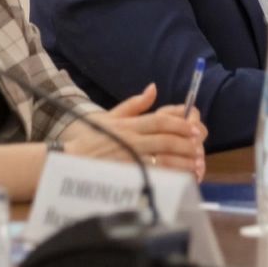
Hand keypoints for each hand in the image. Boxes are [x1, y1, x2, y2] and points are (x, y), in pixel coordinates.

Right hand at [62, 85, 207, 180]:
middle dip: (185, 143)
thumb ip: (134, 104)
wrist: (69, 161)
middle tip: (198, 148)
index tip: (193, 128)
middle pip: (165, 139)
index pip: (159, 120)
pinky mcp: (127, 175)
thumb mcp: (110, 116)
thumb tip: (153, 88)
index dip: (179, 124)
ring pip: (163, 158)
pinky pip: (153, 175)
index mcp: (128, 124)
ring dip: (182, 161)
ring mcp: (129, 158)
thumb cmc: (90, 139)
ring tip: (195, 165)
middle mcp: (130, 139)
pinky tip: (180, 178)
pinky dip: (169, 176)